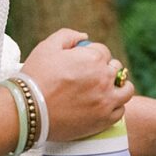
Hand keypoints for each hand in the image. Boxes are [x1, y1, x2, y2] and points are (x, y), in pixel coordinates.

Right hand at [22, 28, 135, 143]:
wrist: (30, 110)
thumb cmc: (36, 76)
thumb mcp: (47, 47)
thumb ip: (68, 36)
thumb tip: (85, 37)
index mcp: (93, 58)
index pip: (103, 52)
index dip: (93, 55)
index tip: (84, 63)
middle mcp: (105, 78)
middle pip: (115, 68)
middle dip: (105, 69)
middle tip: (92, 76)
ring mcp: (107, 100)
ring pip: (126, 89)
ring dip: (119, 86)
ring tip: (108, 89)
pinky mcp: (105, 120)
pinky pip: (121, 110)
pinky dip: (115, 106)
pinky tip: (104, 104)